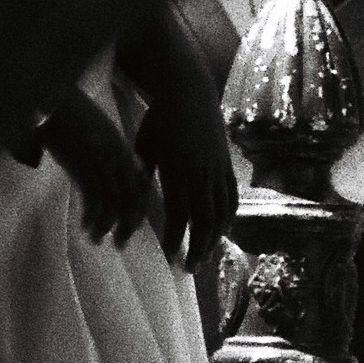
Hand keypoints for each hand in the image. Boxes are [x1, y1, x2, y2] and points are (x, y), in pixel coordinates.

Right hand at [34, 88, 153, 243]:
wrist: (48, 95)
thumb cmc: (66, 113)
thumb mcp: (93, 131)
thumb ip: (102, 152)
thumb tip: (100, 177)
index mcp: (120, 146)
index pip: (140, 182)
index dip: (138, 206)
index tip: (132, 225)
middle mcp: (116, 154)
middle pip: (133, 195)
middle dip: (128, 222)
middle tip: (121, 242)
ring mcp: (100, 158)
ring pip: (114, 200)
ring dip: (107, 224)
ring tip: (99, 240)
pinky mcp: (81, 161)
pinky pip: (94, 196)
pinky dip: (92, 217)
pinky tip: (86, 228)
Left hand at [133, 79, 238, 274]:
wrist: (189, 93)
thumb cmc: (158, 120)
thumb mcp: (142, 147)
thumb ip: (141, 177)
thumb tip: (131, 206)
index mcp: (178, 170)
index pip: (178, 215)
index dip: (175, 239)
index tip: (168, 258)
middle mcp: (201, 173)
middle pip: (205, 221)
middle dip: (198, 248)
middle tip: (189, 269)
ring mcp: (217, 170)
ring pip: (222, 213)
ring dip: (215, 239)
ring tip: (205, 255)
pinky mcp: (227, 165)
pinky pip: (232, 198)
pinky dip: (228, 218)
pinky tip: (221, 231)